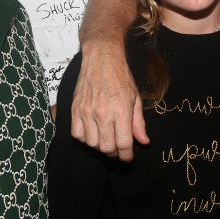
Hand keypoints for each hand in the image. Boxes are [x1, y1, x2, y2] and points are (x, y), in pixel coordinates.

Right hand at [70, 39, 147, 161]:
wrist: (101, 59)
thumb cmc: (121, 77)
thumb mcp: (135, 98)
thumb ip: (139, 123)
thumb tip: (144, 142)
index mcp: (121, 111)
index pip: (124, 144)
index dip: (126, 156)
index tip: (128, 159)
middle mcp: (103, 114)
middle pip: (107, 148)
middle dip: (114, 153)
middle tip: (118, 149)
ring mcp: (87, 112)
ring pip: (92, 144)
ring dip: (100, 146)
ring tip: (106, 138)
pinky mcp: (75, 109)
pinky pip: (77, 134)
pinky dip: (85, 139)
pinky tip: (93, 132)